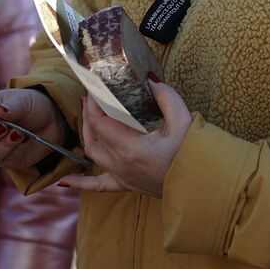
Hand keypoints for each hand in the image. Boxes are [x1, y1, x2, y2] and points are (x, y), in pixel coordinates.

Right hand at [0, 88, 65, 169]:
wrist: (53, 119)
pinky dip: (18, 149)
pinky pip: (7, 160)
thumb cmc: (31, 105)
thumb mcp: (23, 100)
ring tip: (21, 132)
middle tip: (3, 129)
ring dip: (5, 144)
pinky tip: (26, 139)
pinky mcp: (9, 160)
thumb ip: (10, 107)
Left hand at [60, 79, 191, 195]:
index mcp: (130, 148)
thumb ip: (166, 97)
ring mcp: (122, 177)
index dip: (93, 105)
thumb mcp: (184, 121)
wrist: (206, 188)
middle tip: (91, 98)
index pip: (101, 123)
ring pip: (93, 155)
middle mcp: (120, 164)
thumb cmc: (196, 156)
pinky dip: (80, 183)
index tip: (92, 89)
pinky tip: (63, 182)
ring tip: (87, 119)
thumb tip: (150, 80)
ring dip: (87, 136)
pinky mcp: (127, 185)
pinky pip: (98, 186)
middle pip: (93, 137)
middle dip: (89, 116)